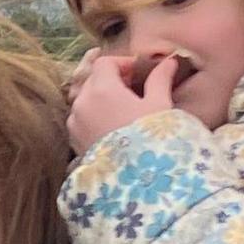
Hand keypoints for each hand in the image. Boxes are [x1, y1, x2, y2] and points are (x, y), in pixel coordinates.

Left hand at [66, 48, 193, 154]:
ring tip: (124, 109)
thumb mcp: (159, 106)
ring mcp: (75, 123)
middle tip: (134, 89)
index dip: (122, 63)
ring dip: (102, 98)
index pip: (104, 63)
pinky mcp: (74, 141)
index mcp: (101, 89)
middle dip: (112, 79)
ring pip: (85, 99)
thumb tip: (169, 62)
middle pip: (93, 79)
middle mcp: (82, 103)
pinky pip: (82, 119)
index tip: (139, 72)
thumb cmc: (150, 139)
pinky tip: (114, 127)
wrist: (134, 181)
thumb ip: (160, 80)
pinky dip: (94, 116)